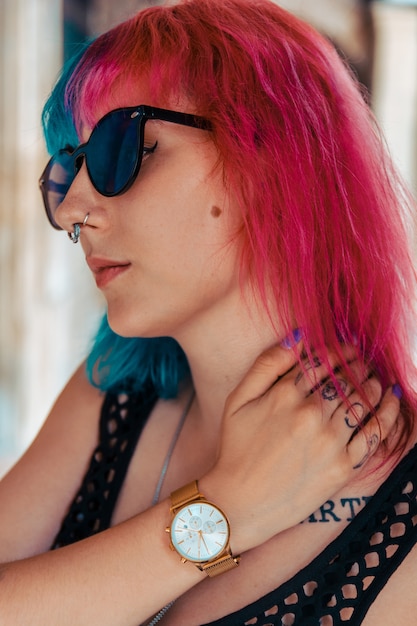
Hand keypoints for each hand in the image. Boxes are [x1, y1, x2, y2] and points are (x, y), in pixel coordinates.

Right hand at [202, 338, 399, 552]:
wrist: (241, 502)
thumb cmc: (236, 448)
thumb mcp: (238, 399)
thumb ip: (267, 364)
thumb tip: (298, 336)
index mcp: (285, 395)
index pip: (321, 360)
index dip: (337, 349)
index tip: (346, 346)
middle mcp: (311, 415)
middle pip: (345, 378)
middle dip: (357, 364)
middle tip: (363, 359)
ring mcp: (330, 441)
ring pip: (362, 400)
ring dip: (373, 383)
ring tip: (375, 377)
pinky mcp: (343, 466)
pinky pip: (374, 433)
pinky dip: (387, 413)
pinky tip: (392, 399)